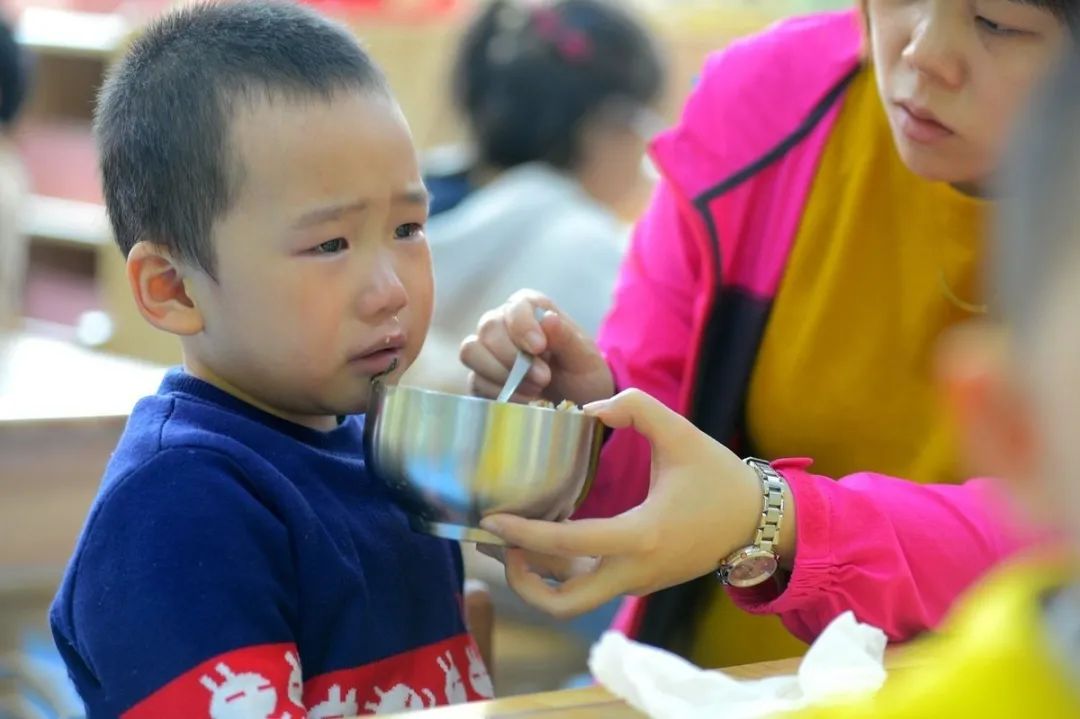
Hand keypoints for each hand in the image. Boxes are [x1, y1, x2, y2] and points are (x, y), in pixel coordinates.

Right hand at [460, 289, 614, 405]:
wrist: (576, 405)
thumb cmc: (582, 376)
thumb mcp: (584, 359)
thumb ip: (566, 338)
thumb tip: (548, 318)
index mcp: (531, 309)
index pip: (515, 306)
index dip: (523, 326)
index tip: (540, 348)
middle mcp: (504, 324)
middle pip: (488, 328)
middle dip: (514, 357)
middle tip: (543, 379)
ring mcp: (488, 351)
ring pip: (471, 351)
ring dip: (501, 374)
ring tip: (534, 390)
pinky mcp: (480, 378)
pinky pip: (475, 380)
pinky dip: (499, 392)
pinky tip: (524, 401)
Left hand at [478, 389, 795, 617]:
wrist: (759, 523)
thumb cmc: (720, 478)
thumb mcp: (682, 434)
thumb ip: (637, 408)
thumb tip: (591, 408)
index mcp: (641, 538)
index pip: (568, 546)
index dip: (523, 534)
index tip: (492, 518)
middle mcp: (634, 572)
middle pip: (562, 603)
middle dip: (520, 580)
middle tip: (498, 542)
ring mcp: (635, 583)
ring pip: (571, 601)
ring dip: (536, 579)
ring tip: (510, 539)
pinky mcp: (637, 582)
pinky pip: (587, 586)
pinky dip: (558, 571)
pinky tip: (544, 536)